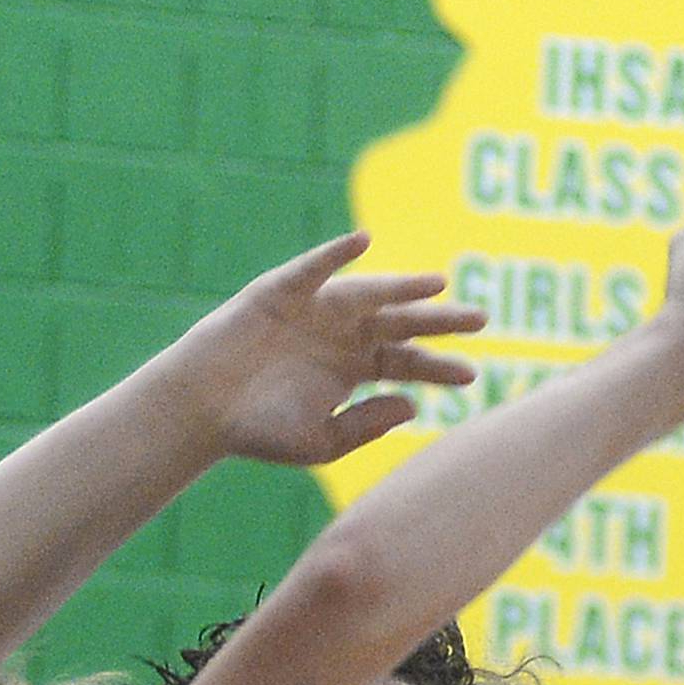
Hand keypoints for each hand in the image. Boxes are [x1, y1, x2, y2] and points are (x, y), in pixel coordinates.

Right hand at [175, 231, 485, 465]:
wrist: (202, 411)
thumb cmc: (258, 432)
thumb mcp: (321, 442)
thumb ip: (366, 425)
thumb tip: (411, 404)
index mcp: (351, 371)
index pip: (405, 364)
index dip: (438, 368)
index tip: (472, 376)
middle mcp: (339, 336)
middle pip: (399, 325)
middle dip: (439, 322)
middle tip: (481, 319)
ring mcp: (313, 311)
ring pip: (368, 294)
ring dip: (402, 287)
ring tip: (439, 284)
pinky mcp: (281, 291)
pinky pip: (314, 267)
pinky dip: (336, 253)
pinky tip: (365, 242)